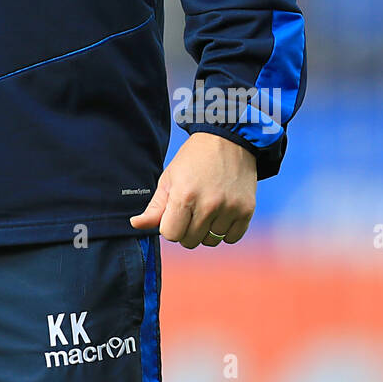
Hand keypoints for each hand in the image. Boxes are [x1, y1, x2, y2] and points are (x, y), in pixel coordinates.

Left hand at [129, 132, 256, 248]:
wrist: (228, 140)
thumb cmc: (193, 159)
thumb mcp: (169, 178)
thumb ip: (154, 207)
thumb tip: (135, 224)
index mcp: (184, 195)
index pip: (170, 235)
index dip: (169, 225)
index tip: (174, 212)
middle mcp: (208, 204)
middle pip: (190, 241)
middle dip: (186, 229)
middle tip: (191, 209)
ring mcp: (230, 208)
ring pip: (211, 241)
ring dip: (206, 230)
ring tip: (207, 208)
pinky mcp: (247, 210)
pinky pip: (231, 238)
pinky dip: (225, 230)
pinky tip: (222, 212)